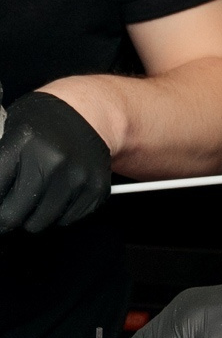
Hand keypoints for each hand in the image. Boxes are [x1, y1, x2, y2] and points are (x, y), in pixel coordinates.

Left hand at [0, 92, 111, 233]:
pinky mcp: (95, 190)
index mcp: (24, 142)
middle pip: (13, 216)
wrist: (89, 114)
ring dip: (34, 215)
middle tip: (11, 207)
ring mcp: (77, 178)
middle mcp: (52, 161)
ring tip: (38, 194)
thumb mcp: (11, 129)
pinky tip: (59, 192)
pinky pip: (66, 220)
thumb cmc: (44, 122)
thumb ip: (1, 162)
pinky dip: (59, 213)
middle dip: (8, 216)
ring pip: (39, 223)